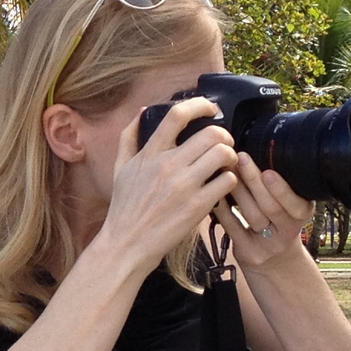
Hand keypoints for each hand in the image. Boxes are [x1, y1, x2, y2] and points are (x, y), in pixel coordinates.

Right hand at [99, 97, 239, 270]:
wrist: (126, 244)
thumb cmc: (124, 208)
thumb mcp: (119, 168)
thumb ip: (129, 137)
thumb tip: (144, 110)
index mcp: (149, 154)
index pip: (177, 116)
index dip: (200, 105)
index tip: (210, 108)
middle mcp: (167, 166)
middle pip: (211, 133)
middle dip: (224, 135)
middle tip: (224, 144)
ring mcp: (183, 186)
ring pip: (223, 154)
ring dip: (231, 156)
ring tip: (226, 164)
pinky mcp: (197, 206)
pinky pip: (227, 181)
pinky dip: (230, 180)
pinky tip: (223, 186)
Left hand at [221, 152, 314, 267]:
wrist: (275, 262)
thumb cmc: (278, 223)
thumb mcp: (290, 205)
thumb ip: (280, 186)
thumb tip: (262, 148)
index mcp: (303, 213)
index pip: (295, 203)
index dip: (281, 189)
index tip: (268, 171)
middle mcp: (288, 231)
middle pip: (271, 207)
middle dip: (255, 181)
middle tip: (240, 158)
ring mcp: (268, 245)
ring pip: (252, 216)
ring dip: (238, 191)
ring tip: (225, 170)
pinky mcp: (249, 252)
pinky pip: (234, 229)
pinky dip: (223, 210)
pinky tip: (215, 194)